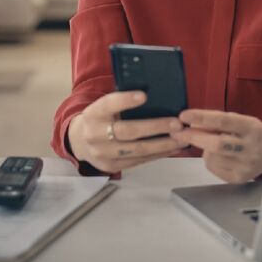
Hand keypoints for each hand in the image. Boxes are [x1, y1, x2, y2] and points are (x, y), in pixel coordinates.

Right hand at [68, 91, 187, 173]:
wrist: (79, 141)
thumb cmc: (100, 119)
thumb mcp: (104, 107)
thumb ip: (122, 102)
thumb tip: (154, 95)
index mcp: (93, 113)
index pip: (108, 104)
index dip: (125, 100)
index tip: (144, 95)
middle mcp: (95, 134)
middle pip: (128, 131)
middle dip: (156, 127)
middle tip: (177, 123)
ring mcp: (102, 153)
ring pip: (137, 150)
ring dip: (163, 144)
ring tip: (181, 138)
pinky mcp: (111, 166)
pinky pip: (139, 161)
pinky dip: (158, 154)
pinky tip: (172, 148)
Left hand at [171, 110, 261, 183]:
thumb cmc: (254, 134)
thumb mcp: (241, 121)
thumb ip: (219, 122)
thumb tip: (191, 124)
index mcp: (252, 128)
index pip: (223, 121)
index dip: (202, 118)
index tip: (185, 116)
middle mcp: (250, 147)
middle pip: (215, 144)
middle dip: (194, 137)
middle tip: (179, 132)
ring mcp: (245, 165)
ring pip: (211, 157)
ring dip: (204, 148)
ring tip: (213, 143)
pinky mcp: (239, 178)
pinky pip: (213, 168)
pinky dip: (210, 159)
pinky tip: (219, 155)